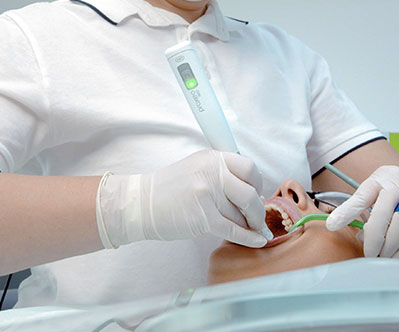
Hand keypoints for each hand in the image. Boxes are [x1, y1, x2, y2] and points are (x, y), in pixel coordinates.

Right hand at [96, 149, 268, 247]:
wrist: (140, 203)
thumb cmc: (169, 189)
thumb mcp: (197, 168)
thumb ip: (223, 174)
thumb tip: (254, 192)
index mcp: (212, 158)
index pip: (249, 167)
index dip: (258, 183)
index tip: (258, 193)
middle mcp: (212, 172)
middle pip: (250, 192)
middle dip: (258, 209)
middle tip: (257, 217)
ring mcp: (207, 193)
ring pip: (241, 214)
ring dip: (248, 225)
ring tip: (250, 229)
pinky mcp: (203, 217)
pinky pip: (233, 230)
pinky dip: (248, 238)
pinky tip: (256, 240)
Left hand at [325, 166, 398, 257]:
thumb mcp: (380, 187)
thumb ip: (367, 207)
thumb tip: (360, 237)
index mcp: (379, 179)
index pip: (360, 197)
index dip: (345, 212)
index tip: (332, 225)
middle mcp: (397, 187)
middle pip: (381, 216)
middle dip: (372, 239)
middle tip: (367, 253)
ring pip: (398, 228)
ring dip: (387, 248)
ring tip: (380, 256)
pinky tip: (394, 256)